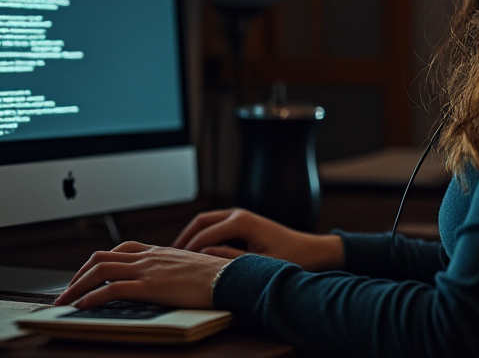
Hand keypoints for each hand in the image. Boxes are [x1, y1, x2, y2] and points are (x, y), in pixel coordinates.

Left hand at [53, 242, 227, 309]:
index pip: (119, 249)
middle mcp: (149, 256)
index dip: (98, 262)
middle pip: (102, 257)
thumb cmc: (217, 278)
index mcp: (159, 252)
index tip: (86, 276)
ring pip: (100, 270)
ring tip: (64, 301)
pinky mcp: (150, 286)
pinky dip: (91, 297)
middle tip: (66, 291)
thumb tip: (168, 282)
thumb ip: (174, 272)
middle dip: (79, 274)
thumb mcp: (191, 269)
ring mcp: (148, 269)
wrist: (231, 278)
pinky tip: (82, 307)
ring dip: (76, 285)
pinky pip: (111, 288)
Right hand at [173, 208, 343, 271]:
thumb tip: (204, 255)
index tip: (173, 264)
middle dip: (183, 238)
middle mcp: (238, 214)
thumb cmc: (290, 258)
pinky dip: (201, 235)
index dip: (187, 250)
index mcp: (242, 222)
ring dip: (191, 235)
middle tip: (167, 257)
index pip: (205, 234)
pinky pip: (215, 225)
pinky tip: (195, 252)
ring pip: (206, 221)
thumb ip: (230, 260)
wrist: (312, 251)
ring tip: (176, 255)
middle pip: (201, 222)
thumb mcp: (259, 264)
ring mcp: (240, 216)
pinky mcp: (242, 222)